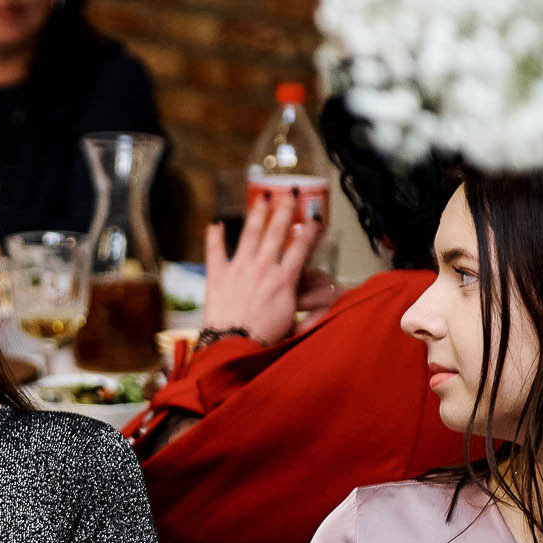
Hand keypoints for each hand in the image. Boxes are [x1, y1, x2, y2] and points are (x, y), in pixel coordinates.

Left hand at [201, 194, 328, 344]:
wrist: (232, 346)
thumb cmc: (263, 341)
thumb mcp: (294, 324)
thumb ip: (310, 310)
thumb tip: (327, 305)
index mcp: (284, 280)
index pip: (301, 247)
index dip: (310, 231)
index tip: (315, 220)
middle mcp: (263, 269)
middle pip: (276, 232)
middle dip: (284, 211)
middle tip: (289, 195)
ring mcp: (239, 269)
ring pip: (250, 234)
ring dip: (257, 214)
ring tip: (262, 199)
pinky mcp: (217, 276)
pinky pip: (215, 251)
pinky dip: (214, 237)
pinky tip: (215, 224)